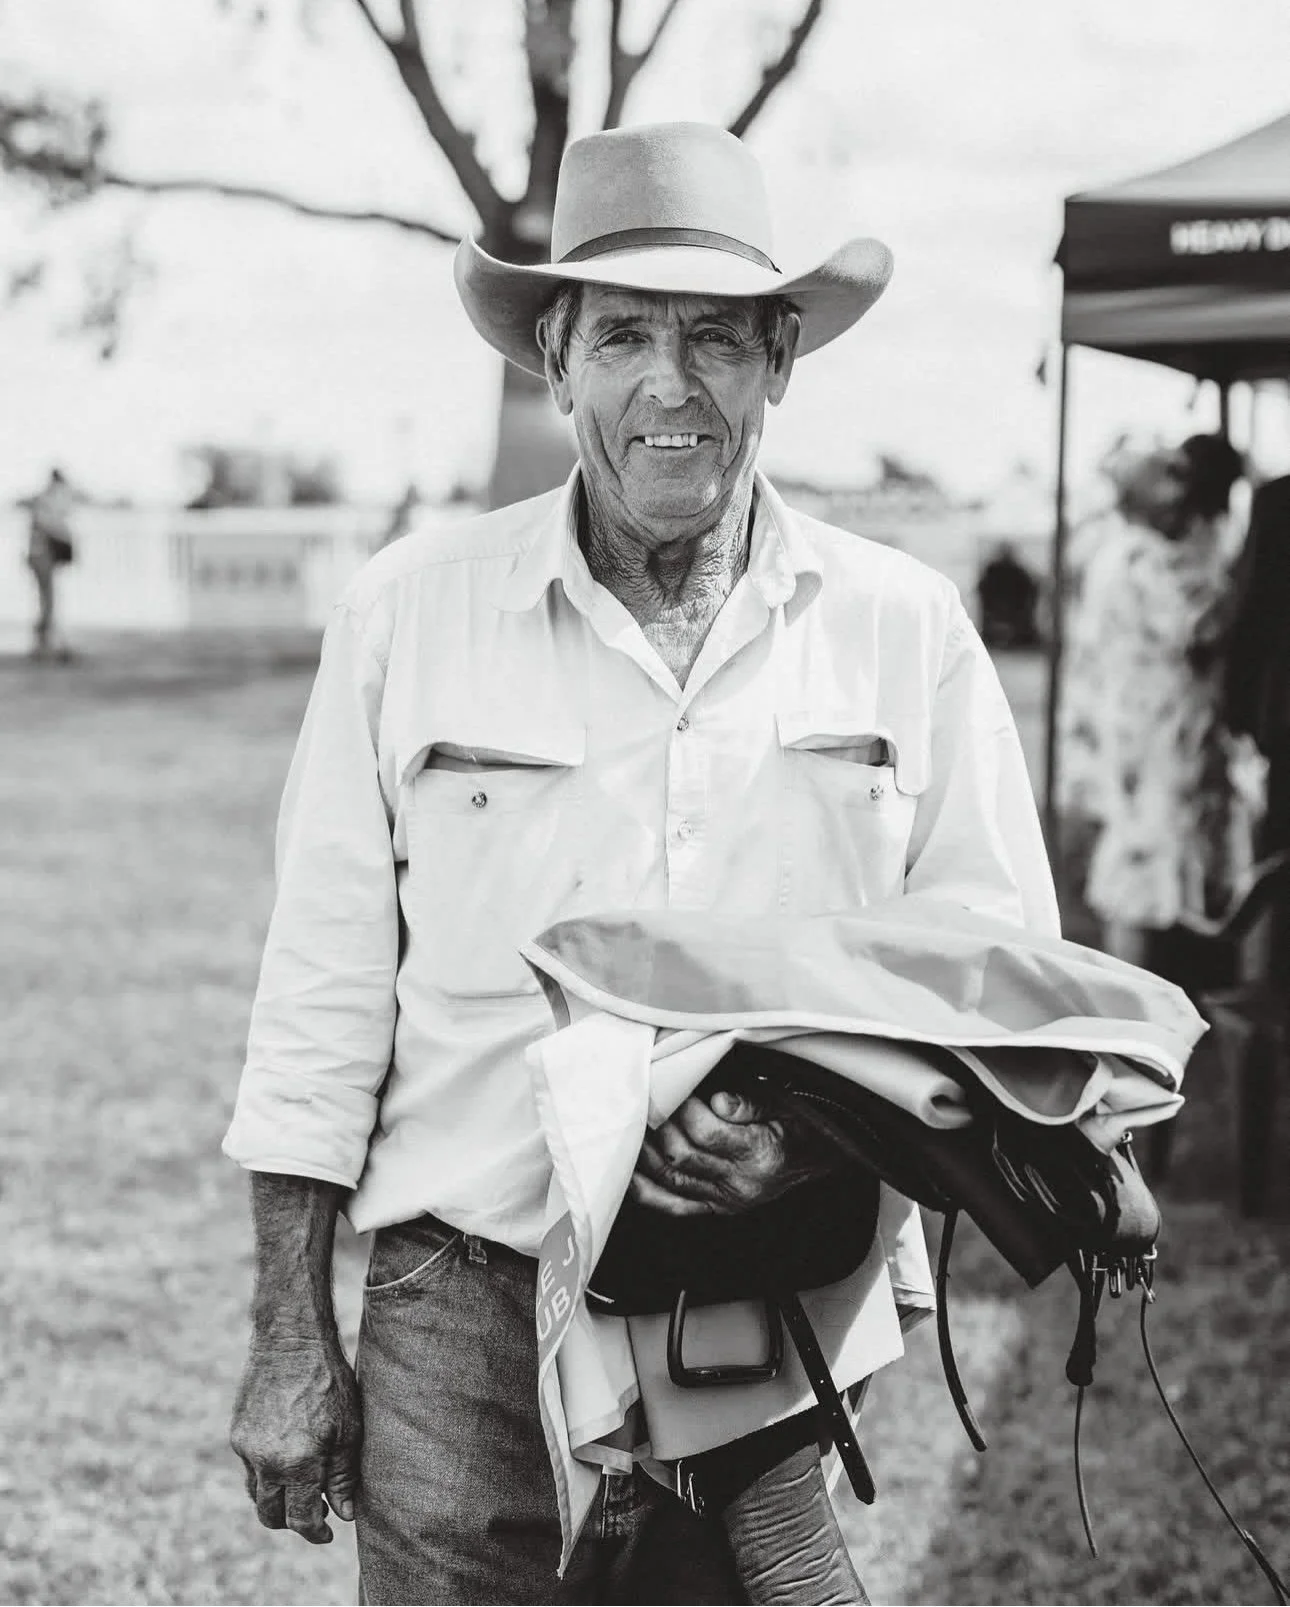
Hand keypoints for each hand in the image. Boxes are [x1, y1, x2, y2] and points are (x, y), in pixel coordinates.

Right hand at [229, 1336, 361, 1544]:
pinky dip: (266, 1473)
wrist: (290, 1340)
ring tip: (301, 1486)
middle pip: (271, 1515)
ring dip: (276, 1498)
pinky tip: (287, 1457)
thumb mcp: (348, 1428)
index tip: (328, 1533)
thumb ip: (344, 1475)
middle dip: (291, 1522)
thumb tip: (344, 1513)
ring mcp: (247, 1448)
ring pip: (256, 1494)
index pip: (301, 1519)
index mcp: (297, 1464)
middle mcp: (266, 1462)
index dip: (315, 1533)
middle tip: (315, 1512)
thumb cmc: (328, 1381)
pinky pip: (249, 1467)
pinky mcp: (237, 1433)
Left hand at [629, 1086, 835, 1216]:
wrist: (820, 1158)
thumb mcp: (784, 1104)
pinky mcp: (716, 1208)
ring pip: (672, 1181)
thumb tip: (717, 1101)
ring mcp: (726, 1200)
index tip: (672, 1085)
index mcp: (760, 1154)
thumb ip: (749, 1102)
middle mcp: (741, 1184)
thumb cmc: (800, 1125)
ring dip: (644, 1155)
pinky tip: (630, 1174)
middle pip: (683, 1156)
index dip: (683, 1109)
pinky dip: (649, 1192)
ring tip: (631, 1126)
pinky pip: (675, 1206)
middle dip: (658, 1126)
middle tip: (646, 1098)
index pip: (707, 1133)